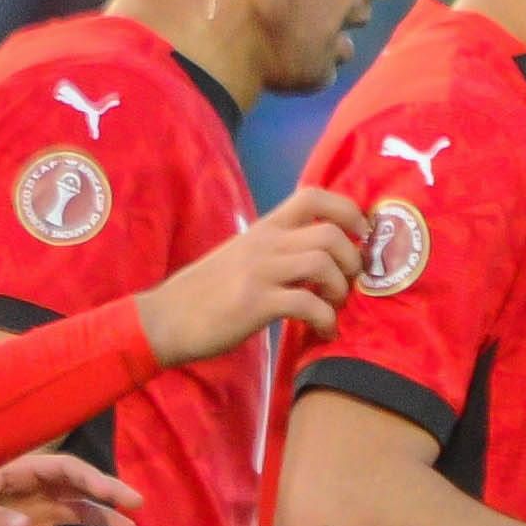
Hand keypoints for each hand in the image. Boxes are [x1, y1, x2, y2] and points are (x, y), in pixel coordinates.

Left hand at [0, 452, 142, 525]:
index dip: (94, 479)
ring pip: (72, 512)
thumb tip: (27, 525)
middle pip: (76, 486)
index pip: (64, 469)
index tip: (119, 495)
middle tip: (137, 507)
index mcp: (14, 470)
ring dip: (99, 520)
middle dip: (107, 495)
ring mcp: (25, 512)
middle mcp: (27, 488)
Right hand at [141, 189, 364, 362]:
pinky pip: (308, 304)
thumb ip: (278, 250)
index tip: (361, 236)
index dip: (349, 211)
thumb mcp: (242, 256)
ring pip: (323, 263)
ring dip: (341, 289)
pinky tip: (324, 331)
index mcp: (264, 228)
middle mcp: (265, 243)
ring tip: (335, 306)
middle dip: (353, 259)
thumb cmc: (206, 292)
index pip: (313, 195)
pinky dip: (326, 320)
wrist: (165, 319)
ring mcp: (259, 272)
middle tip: (350, 282)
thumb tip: (322, 257)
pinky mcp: (255, 303)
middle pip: (330, 232)